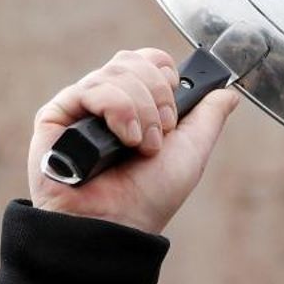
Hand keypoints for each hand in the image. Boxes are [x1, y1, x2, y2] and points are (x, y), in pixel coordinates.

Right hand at [26, 48, 241, 233]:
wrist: (119, 222)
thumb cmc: (150, 196)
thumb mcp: (191, 152)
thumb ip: (208, 117)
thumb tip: (228, 91)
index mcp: (135, 106)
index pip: (148, 61)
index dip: (165, 75)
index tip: (173, 110)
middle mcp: (106, 102)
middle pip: (133, 60)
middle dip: (158, 96)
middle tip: (160, 135)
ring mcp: (81, 107)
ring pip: (116, 72)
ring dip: (142, 110)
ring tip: (141, 146)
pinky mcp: (56, 115)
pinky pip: (92, 89)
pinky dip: (118, 109)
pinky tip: (124, 139)